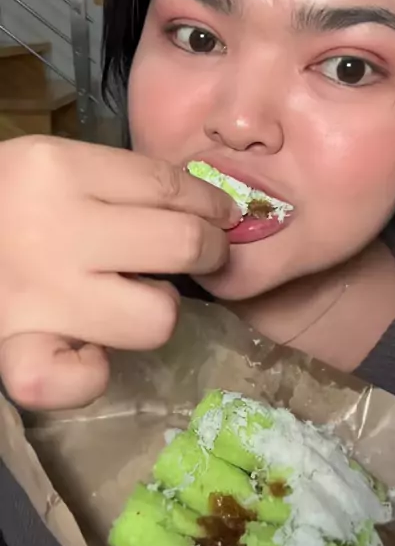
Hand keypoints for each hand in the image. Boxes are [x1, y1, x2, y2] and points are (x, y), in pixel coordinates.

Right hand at [0, 136, 237, 409]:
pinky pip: (82, 381)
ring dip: (153, 307)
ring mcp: (38, 299)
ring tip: (126, 295)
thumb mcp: (48, 164)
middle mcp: (54, 231)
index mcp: (58, 169)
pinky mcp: (20, 355)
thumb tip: (204, 208)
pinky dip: (91, 372)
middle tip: (203, 253)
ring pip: (156, 317)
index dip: (212, 204)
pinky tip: (83, 347)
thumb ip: (117, 180)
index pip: (171, 186)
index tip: (224, 216)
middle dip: (207, 250)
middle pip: (182, 245)